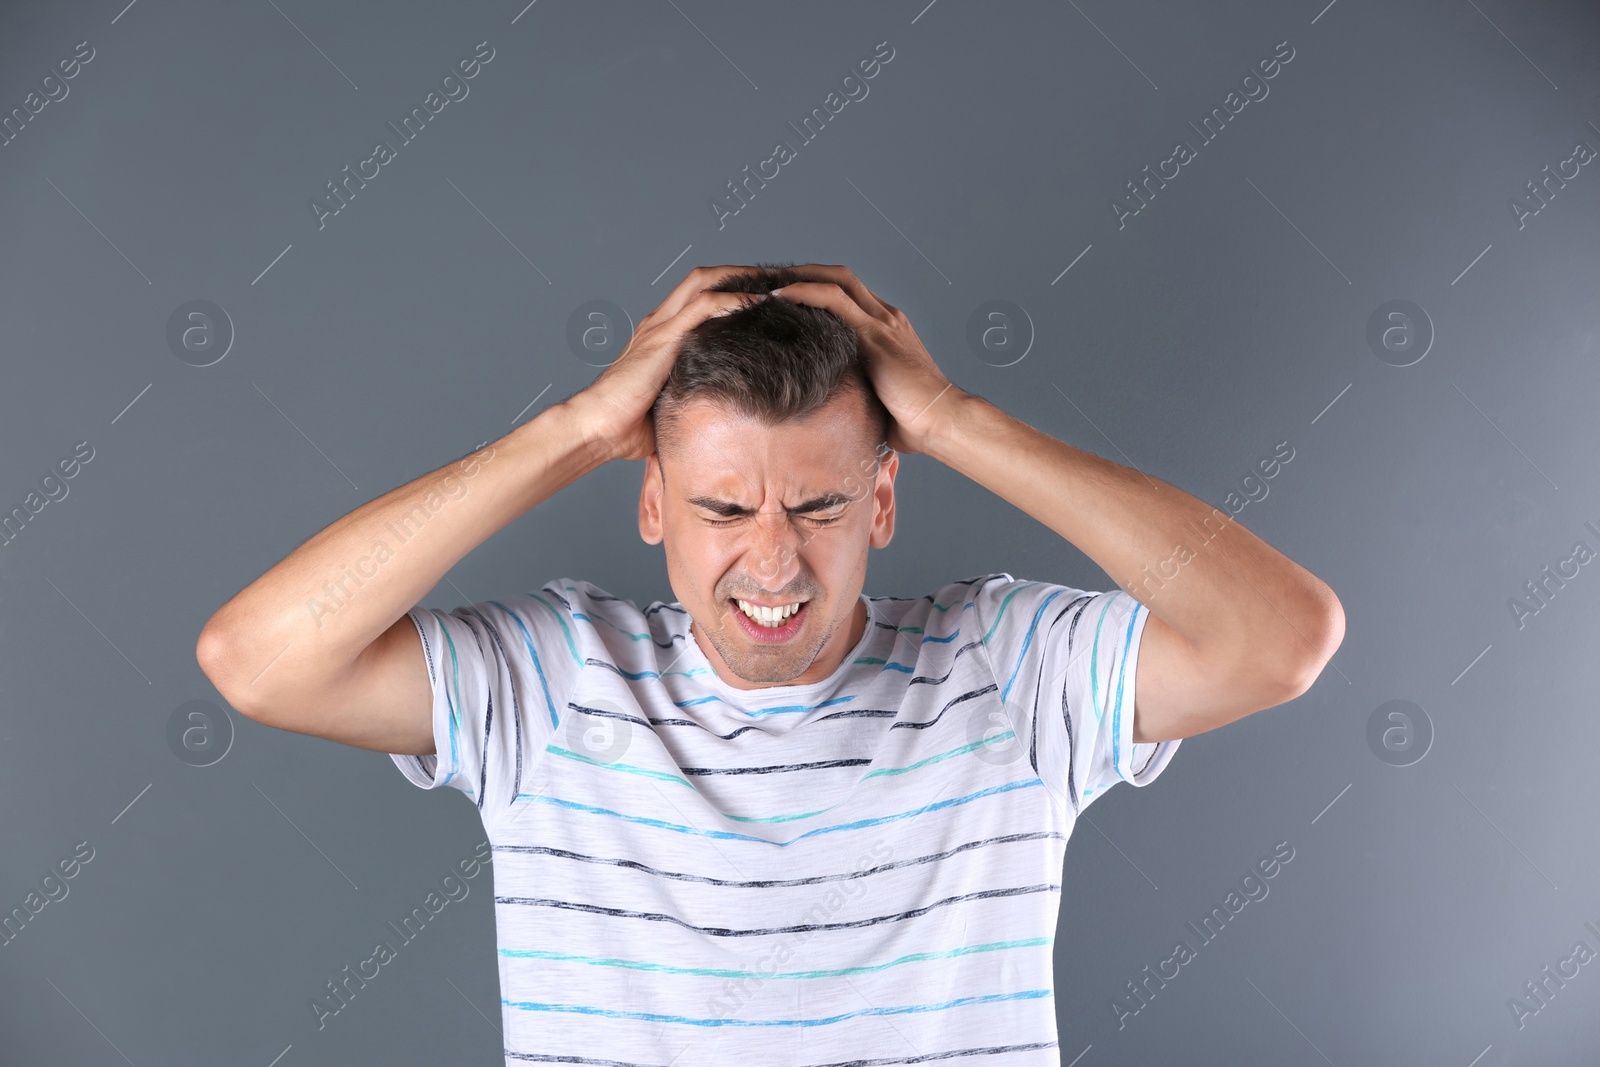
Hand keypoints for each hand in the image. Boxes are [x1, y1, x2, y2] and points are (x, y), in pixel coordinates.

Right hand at [567, 266, 764, 462]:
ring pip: (705, 282)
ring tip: (775, 282)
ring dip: (742, 278)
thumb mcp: (667, 405)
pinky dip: (733, 300)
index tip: (762, 296)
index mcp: (659, 335)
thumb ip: (689, 397)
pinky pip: (704, 306)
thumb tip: (716, 418)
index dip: (730, 290)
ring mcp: (660, 326)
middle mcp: (659, 322)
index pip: (698, 297)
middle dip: (741, 273)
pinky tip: (759, 302)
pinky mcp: (663, 338)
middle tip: (776, 278)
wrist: (596, 427)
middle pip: (704, 279)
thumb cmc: (626, 426)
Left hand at [766, 265, 962, 454]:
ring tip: (764, 282)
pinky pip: (834, 299)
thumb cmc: (915, 421)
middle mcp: (886, 317)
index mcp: (887, 329)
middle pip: (840, 277)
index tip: (782, 297)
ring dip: (798, 277)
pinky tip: (778, 297)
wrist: (941, 421)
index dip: (814, 290)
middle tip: (767, 279)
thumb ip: (857, 390)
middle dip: (803, 273)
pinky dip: (804, 293)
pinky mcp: (875, 333)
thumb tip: (833, 411)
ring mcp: (882, 321)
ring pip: (836, 279)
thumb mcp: (877, 398)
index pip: (847, 295)